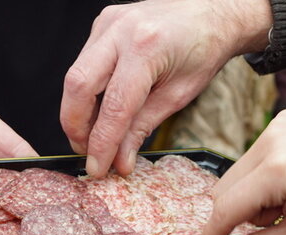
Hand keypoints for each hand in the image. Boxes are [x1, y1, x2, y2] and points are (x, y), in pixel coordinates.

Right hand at [60, 0, 271, 176]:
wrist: (210, 14)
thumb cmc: (202, 51)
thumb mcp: (178, 96)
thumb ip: (143, 127)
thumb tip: (118, 161)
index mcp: (146, 47)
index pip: (114, 105)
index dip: (101, 142)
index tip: (97, 168)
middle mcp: (120, 30)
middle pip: (78, 85)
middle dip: (76, 126)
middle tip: (87, 153)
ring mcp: (107, 24)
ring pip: (75, 76)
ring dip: (80, 112)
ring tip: (96, 136)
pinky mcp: (101, 24)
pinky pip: (84, 64)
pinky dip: (88, 93)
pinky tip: (100, 109)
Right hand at [196, 110, 285, 234]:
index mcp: (277, 173)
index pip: (225, 209)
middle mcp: (271, 142)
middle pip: (224, 190)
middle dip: (239, 215)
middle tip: (274, 221)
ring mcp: (276, 126)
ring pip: (236, 173)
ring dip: (251, 195)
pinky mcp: (282, 119)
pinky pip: (253, 154)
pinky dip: (262, 174)